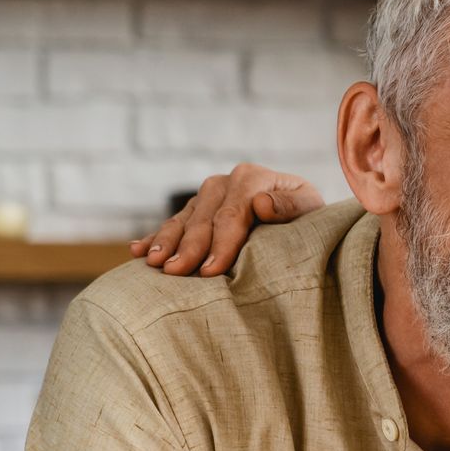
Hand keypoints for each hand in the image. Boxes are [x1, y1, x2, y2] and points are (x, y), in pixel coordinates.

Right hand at [131, 163, 322, 275]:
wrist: (301, 209)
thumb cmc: (308, 214)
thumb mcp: (310, 207)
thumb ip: (290, 205)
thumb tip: (261, 204)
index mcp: (250, 178)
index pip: (231, 215)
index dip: (220, 243)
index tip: (211, 270)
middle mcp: (224, 182)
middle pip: (203, 219)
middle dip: (188, 247)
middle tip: (175, 272)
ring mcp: (207, 196)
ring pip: (183, 220)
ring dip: (166, 242)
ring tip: (154, 264)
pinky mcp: (197, 209)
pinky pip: (173, 223)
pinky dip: (156, 237)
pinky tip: (139, 251)